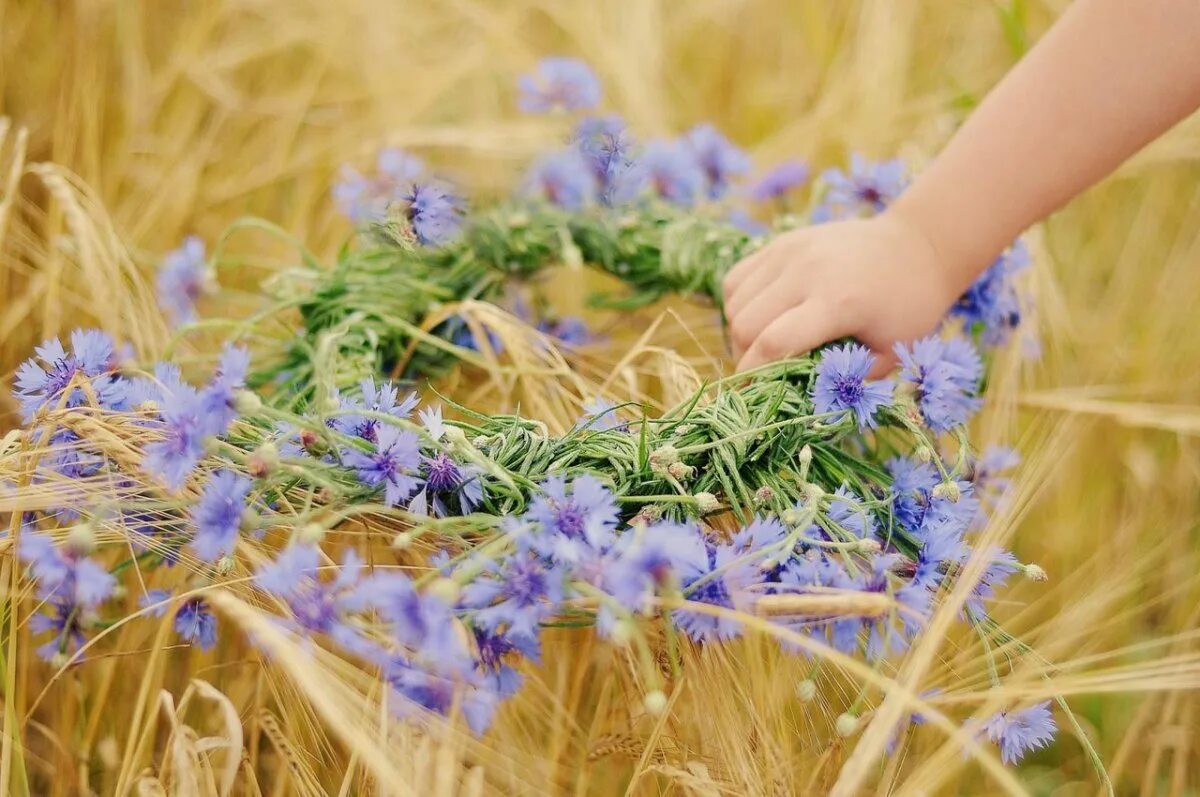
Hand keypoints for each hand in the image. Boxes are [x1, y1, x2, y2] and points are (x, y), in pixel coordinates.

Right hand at [722, 211, 955, 374]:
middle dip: (743, 357)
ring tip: (761, 346)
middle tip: (759, 374)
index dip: (753, 374)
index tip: (751, 395)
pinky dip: (738, 304)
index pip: (773, 343)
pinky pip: (736, 279)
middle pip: (745, 324)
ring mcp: (790, 251)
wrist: (918, 245)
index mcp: (838, 301)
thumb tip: (801, 402)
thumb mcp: (889, 353)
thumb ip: (845, 380)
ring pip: (735, 302)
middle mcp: (806, 271)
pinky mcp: (781, 243)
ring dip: (739, 332)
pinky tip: (760, 317)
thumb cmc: (909, 307)